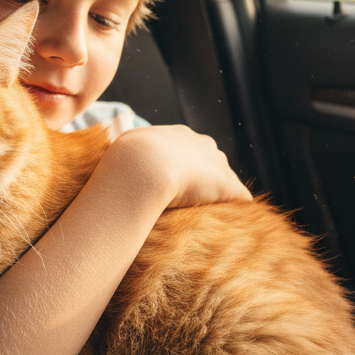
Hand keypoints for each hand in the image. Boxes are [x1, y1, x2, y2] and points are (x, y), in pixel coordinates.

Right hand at [110, 125, 250, 208]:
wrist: (142, 168)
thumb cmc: (127, 160)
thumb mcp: (125, 148)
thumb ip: (129, 154)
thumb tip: (116, 163)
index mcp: (180, 135)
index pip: (190, 149)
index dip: (183, 167)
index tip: (175, 182)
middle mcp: (203, 144)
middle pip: (212, 161)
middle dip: (206, 177)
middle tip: (193, 198)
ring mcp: (216, 165)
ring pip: (226, 179)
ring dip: (220, 193)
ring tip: (213, 212)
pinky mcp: (226, 186)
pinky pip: (239, 197)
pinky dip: (236, 207)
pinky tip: (233, 220)